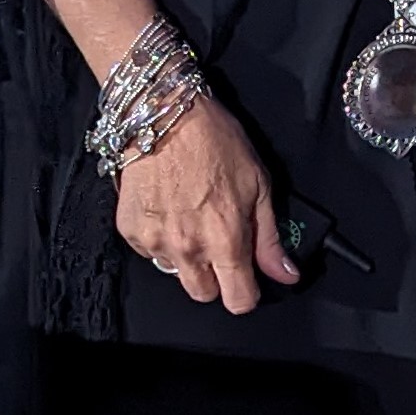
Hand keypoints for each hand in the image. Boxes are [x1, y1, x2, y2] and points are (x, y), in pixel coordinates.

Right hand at [113, 95, 297, 312]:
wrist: (163, 114)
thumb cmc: (214, 141)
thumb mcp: (258, 185)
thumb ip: (269, 238)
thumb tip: (285, 274)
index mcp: (225, 240)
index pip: (238, 300)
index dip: (246, 293)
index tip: (246, 280)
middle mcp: (188, 248)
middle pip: (203, 294)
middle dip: (214, 278)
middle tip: (217, 244)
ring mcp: (154, 241)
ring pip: (175, 272)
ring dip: (185, 256)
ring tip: (190, 217)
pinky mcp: (130, 230)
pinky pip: (149, 251)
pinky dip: (159, 238)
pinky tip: (168, 208)